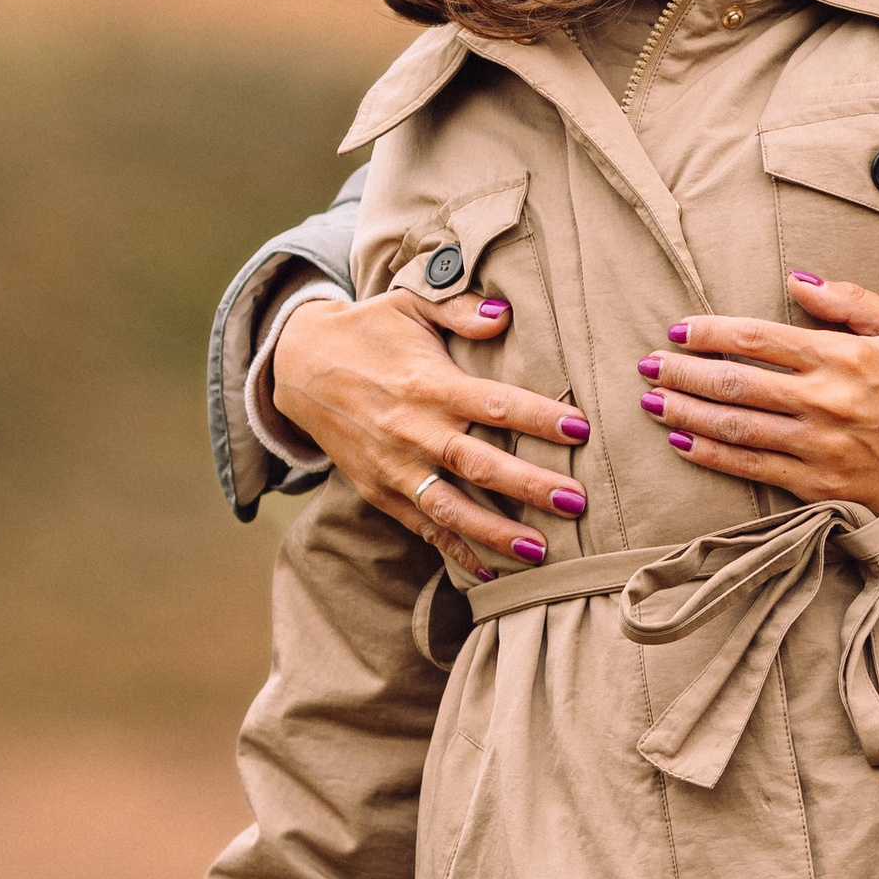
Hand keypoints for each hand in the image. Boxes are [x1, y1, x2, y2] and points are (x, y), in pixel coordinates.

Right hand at [273, 290, 591, 567]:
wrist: (297, 366)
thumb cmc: (367, 330)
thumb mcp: (409, 304)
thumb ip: (458, 309)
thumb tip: (504, 314)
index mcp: (427, 383)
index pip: (492, 402)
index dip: (537, 416)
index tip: (581, 429)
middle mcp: (411, 430)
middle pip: (476, 463)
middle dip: (527, 485)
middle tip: (576, 501)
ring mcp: (392, 467)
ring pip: (449, 507)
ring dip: (494, 533)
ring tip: (540, 550)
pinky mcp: (378, 491)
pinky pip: (421, 527)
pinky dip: (454, 551)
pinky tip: (490, 573)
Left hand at [637, 278, 878, 533]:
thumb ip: (849, 301)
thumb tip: (797, 280)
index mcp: (842, 357)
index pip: (759, 338)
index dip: (710, 332)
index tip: (679, 328)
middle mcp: (826, 401)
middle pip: (735, 382)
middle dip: (682, 371)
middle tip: (647, 363)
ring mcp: (820, 448)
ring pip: (735, 427)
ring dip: (685, 411)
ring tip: (650, 400)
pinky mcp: (820, 488)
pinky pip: (753, 468)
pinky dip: (711, 456)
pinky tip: (682, 442)